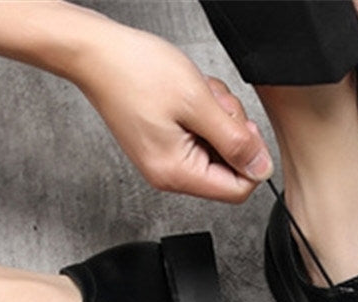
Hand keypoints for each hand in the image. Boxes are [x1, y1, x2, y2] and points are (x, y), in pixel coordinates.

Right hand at [75, 27, 272, 202]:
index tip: (243, 129)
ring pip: (217, 150)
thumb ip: (234, 141)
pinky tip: (190, 97)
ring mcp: (166, 161)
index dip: (251, 160)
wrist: (97, 54)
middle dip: (231, 133)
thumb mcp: (198, 103)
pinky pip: (201, 138)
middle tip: (214, 104)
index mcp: (177, 173)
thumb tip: (260, 169)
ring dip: (218, 119)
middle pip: (228, 170)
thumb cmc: (135, 71)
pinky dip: (204, 115)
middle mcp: (169, 175)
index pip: (237, 191)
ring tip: (198, 96)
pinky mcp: (164, 145)